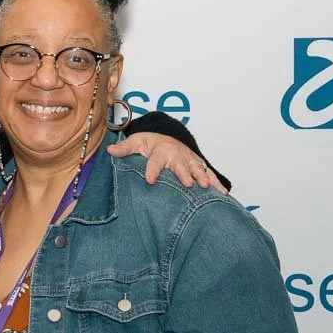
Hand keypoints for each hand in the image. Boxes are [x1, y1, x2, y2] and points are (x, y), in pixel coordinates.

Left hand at [108, 132, 225, 191]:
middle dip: (184, 173)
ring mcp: (189, 160)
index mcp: (160, 151)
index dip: (152, 170)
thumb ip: (124, 148)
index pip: (155, 161)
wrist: (167, 138)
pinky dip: (216, 183)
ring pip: (197, 169)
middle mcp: (177, 155)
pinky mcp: (198, 166)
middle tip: (188, 183)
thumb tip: (110, 150)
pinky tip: (222, 194)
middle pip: (180, 165)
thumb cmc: (150, 143)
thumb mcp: (136, 142)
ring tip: (206, 186)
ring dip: (202, 177)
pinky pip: (209, 174)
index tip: (150, 180)